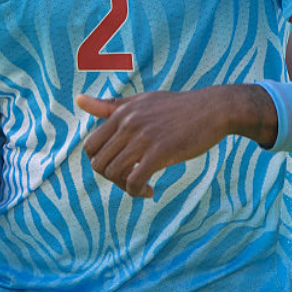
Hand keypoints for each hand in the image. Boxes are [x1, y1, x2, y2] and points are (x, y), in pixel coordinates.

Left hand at [77, 85, 274, 197]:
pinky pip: (134, 180)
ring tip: (142, 186)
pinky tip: (151, 191)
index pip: (90, 147)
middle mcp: (128, 124)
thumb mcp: (141, 101)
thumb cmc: (178, 107)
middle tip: (130, 180)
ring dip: (124, 187)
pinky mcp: (160, 152)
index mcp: (121, 113)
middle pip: (98, 163)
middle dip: (111, 178)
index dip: (101, 163)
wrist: (214, 109)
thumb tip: (78, 99)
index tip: (119, 168)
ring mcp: (143, 137)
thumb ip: (110, 105)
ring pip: (114, 173)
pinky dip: (137, 191)